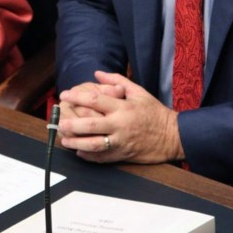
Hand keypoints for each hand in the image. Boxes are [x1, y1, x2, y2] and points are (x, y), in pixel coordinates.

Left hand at [58, 71, 183, 163]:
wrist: (173, 136)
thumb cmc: (154, 112)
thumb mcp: (138, 91)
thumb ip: (116, 81)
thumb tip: (97, 73)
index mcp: (123, 107)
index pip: (96, 100)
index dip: (77, 97)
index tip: (64, 95)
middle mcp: (120, 125)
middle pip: (91, 124)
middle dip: (72, 123)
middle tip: (59, 122)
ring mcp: (121, 142)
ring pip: (94, 144)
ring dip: (77, 143)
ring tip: (65, 140)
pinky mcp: (123, 155)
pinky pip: (102, 158)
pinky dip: (89, 156)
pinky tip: (79, 152)